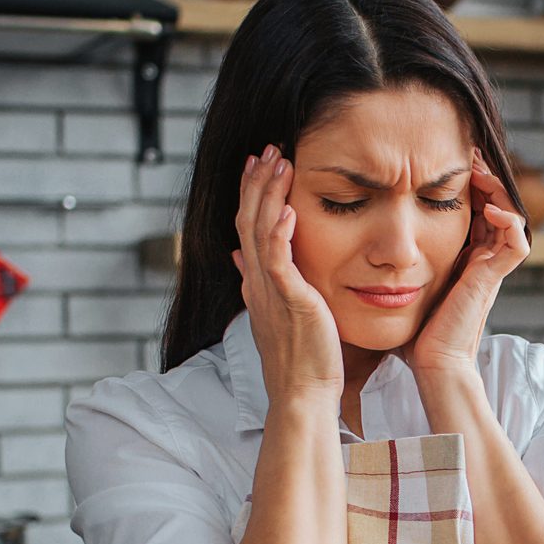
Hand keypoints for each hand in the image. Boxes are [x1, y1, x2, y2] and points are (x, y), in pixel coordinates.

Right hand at [234, 144, 342, 399]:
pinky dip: (279, 233)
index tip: (259, 164)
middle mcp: (256, 283)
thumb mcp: (276, 314)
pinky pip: (278, 261)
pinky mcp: (288, 302)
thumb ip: (260, 283)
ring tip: (280, 162)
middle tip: (269, 149)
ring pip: (260, 232)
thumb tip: (240, 259)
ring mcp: (269, 291)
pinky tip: (287, 209)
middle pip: (247, 221)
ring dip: (268, 194)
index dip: (251, 194)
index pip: (247, 228)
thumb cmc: (300, 360)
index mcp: (256, 283)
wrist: (303, 394)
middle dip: (256, 182)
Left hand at [410, 146, 529, 375]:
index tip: (448, 163)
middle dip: (484, 179)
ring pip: (511, 217)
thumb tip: (360, 249)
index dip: (466, 186)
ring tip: (478, 171)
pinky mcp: (493, 279)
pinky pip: (516, 243)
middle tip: (468, 155)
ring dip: (498, 191)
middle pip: (496, 207)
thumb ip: (391, 269)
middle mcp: (482, 262)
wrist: (432, 364)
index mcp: (464, 261)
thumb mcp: (402, 288)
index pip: (474, 212)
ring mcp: (491, 270)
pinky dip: (508, 220)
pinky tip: (486, 206)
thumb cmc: (416, 336)